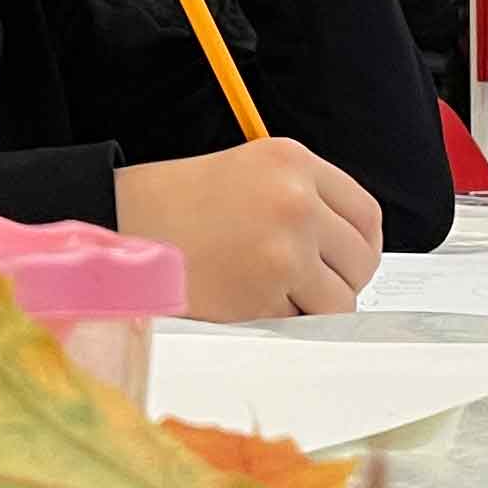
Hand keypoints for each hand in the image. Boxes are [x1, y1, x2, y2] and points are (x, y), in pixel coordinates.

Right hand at [115, 138, 381, 318]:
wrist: (121, 224)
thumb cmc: (177, 202)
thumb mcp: (249, 170)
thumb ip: (304, 197)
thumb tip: (350, 250)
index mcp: (293, 162)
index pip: (366, 215)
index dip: (359, 246)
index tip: (347, 261)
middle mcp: (295, 202)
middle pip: (360, 261)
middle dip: (340, 281)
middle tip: (307, 285)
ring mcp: (282, 252)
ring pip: (340, 302)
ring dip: (314, 308)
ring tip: (275, 296)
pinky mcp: (262, 297)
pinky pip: (299, 325)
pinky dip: (279, 323)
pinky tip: (246, 301)